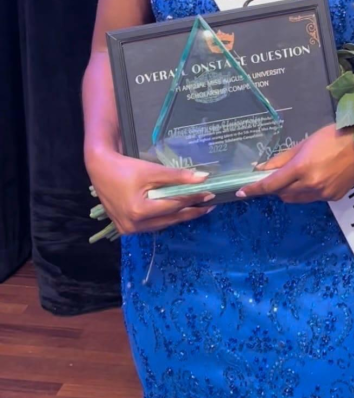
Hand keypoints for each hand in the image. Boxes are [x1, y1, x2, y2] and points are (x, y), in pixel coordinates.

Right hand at [86, 149, 215, 234]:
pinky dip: (164, 218)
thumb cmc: (124, 167)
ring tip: (196, 208)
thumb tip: (203, 178)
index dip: (193, 199)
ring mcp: (128, 229)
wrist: (99, 169)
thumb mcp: (152, 170)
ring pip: (161, 225)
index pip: (174, 206)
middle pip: (169, 219)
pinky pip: (151, 225)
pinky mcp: (125, 228)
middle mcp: (134, 225)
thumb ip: (177, 176)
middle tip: (208, 205)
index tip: (210, 194)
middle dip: (190, 212)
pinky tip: (175, 212)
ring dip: (178, 217)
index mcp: (139, 211)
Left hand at [236, 123, 353, 203]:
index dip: (254, 189)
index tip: (242, 192)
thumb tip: (262, 169)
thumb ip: (281, 159)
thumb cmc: (331, 137)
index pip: (271, 185)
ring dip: (292, 191)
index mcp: (301, 169)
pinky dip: (309, 191)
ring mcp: (323, 193)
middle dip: (277, 188)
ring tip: (302, 175)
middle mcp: (310, 185)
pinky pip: (313, 198)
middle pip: (282, 194)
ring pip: (297, 199)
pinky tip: (319, 177)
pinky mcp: (333, 198)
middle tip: (280, 176)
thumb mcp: (303, 145)